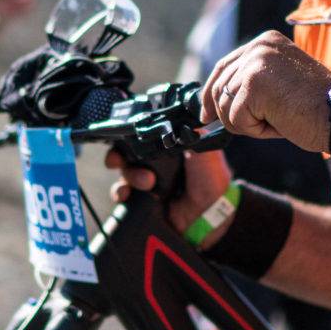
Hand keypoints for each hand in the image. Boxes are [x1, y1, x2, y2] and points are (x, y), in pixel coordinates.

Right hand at [104, 146, 233, 241]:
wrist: (212, 213)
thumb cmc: (211, 179)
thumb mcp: (203, 150)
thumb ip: (188, 134)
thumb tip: (175, 116)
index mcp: (167, 146)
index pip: (141, 136)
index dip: (129, 136)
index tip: (123, 137)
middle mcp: (154, 162)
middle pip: (125, 153)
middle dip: (118, 156)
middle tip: (119, 160)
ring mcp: (146, 181)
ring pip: (123, 172)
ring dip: (128, 175)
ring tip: (146, 182)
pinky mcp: (142, 200)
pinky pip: (122, 194)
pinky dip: (120, 193)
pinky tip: (126, 195)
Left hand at [200, 32, 330, 150]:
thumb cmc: (317, 108)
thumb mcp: (279, 86)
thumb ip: (251, 85)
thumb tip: (214, 106)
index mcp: (265, 42)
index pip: (224, 66)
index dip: (211, 93)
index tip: (206, 114)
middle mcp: (258, 46)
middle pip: (219, 86)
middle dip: (229, 114)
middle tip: (253, 126)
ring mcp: (255, 62)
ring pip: (225, 106)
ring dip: (248, 124)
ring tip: (278, 119)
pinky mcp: (253, 82)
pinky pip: (235, 118)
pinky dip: (255, 130)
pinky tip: (280, 122)